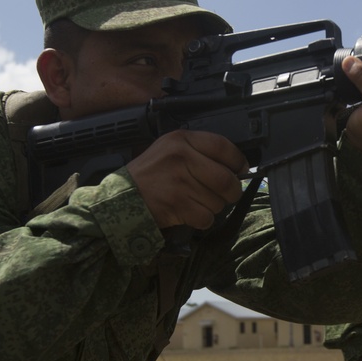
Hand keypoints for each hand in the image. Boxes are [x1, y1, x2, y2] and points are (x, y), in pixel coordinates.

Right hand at [126, 130, 248, 228]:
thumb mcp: (168, 150)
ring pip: (219, 201)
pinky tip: (190, 212)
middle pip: (226, 179)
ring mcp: (180, 183)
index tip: (241, 169)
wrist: (120, 199)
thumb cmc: (149, 175)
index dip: (238, 160)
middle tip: (227, 193)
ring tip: (197, 201)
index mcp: (180, 140)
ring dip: (214, 206)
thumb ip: (198, 151)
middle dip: (232, 190)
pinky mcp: (178, 206)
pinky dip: (203, 219)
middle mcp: (181, 158)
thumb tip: (234, 165)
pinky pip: (207, 217)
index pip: (223, 146)